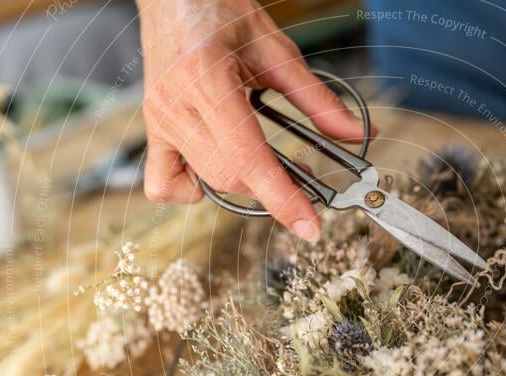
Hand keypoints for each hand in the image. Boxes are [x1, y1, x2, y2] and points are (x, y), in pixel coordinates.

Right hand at [136, 0, 367, 239]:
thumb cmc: (219, 10)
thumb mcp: (276, 49)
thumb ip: (317, 98)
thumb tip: (355, 134)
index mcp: (208, 79)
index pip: (249, 158)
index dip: (282, 198)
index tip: (309, 225)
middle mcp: (175, 105)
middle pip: (231, 177)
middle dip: (270, 188)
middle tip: (299, 177)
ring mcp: (157, 120)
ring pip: (206, 181)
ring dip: (243, 184)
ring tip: (263, 162)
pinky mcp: (151, 128)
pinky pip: (164, 184)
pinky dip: (193, 188)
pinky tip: (214, 164)